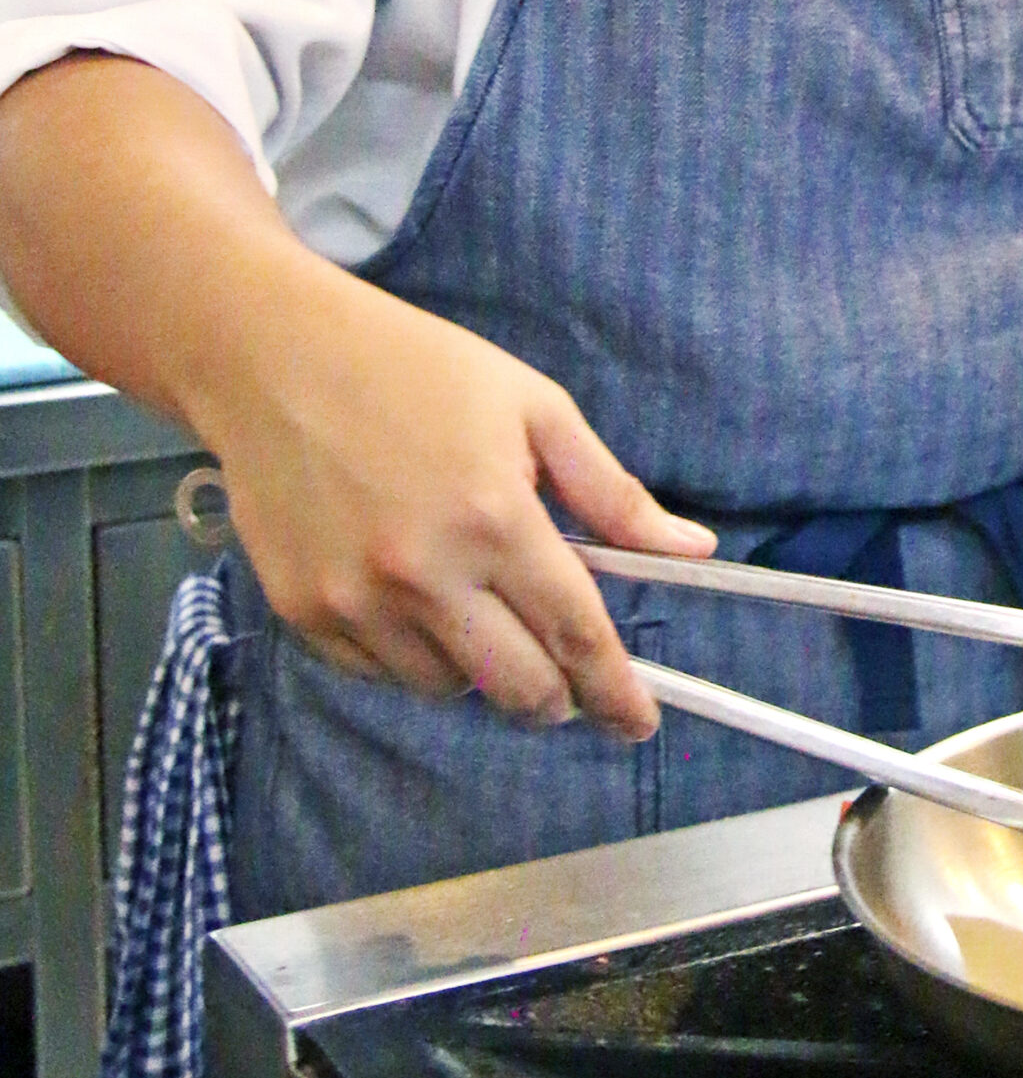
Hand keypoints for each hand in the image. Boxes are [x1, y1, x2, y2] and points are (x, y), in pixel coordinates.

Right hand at [0, 54, 714, 736]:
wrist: (274, 356)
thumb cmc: (413, 368)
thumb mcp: (534, 408)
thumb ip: (612, 492)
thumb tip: (692, 548)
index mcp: (494, 518)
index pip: (577, 634)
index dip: (617, 690)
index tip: (640, 721)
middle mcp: (424, 575)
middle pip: (519, 688)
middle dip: (559, 697)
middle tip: (571, 676)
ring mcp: (356, 602)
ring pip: (448, 690)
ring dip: (482, 669)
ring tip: (480, 604)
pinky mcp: (304, 612)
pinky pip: (380, 675)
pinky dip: (413, 656)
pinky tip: (418, 599)